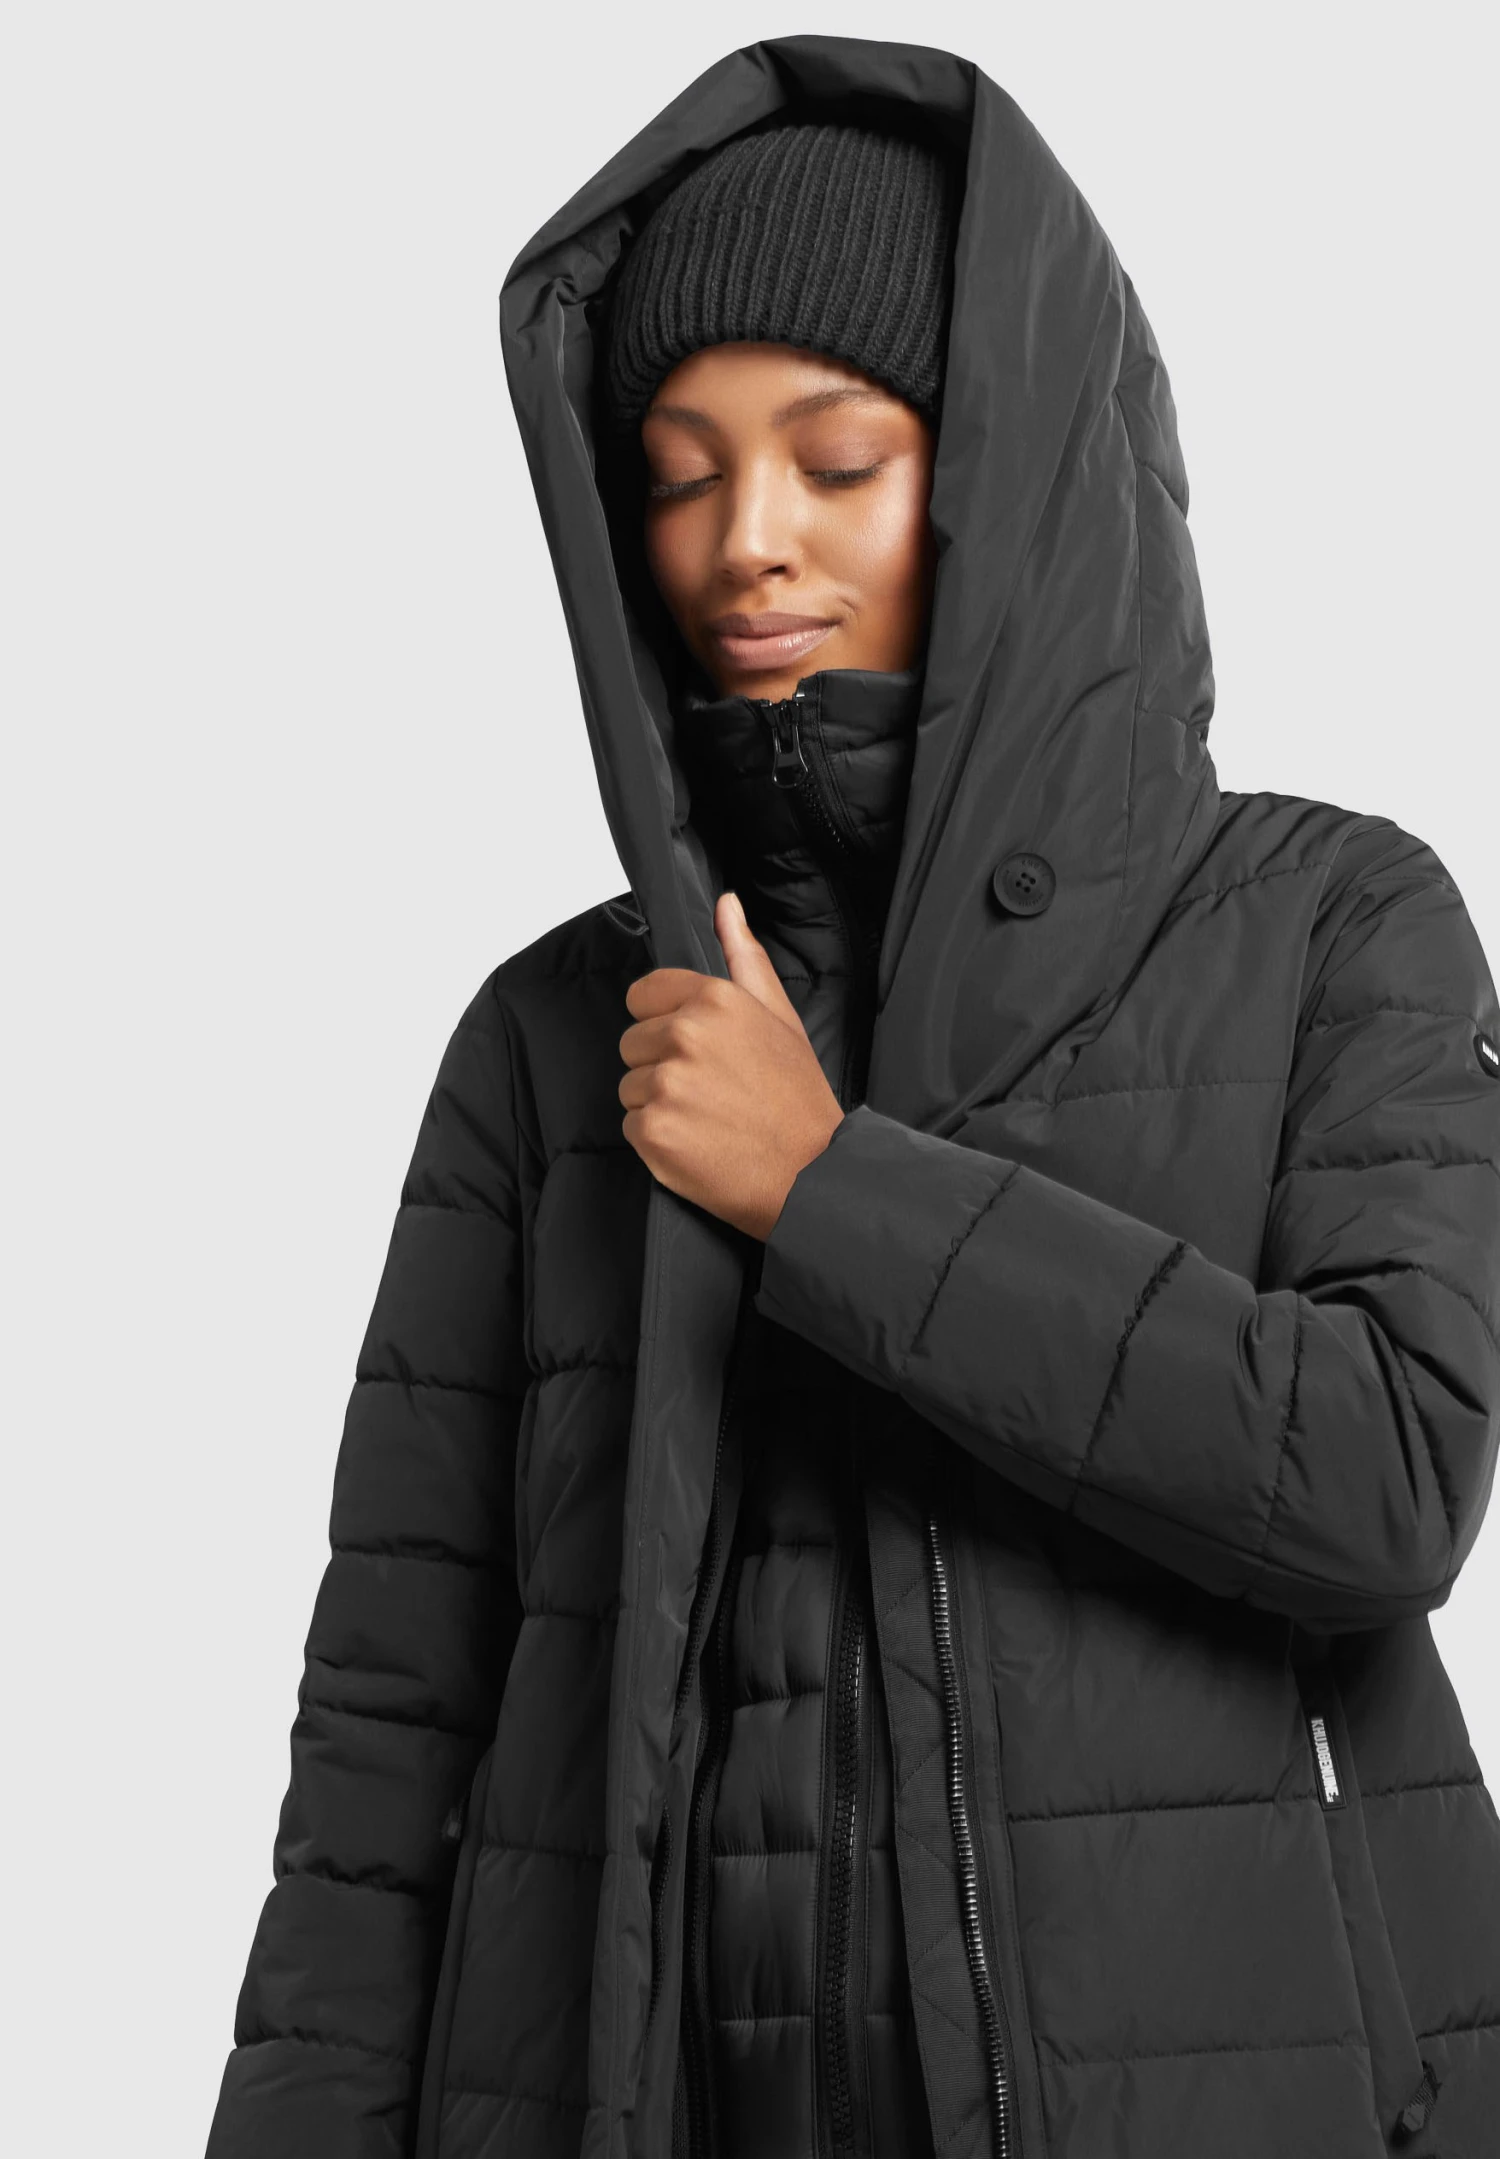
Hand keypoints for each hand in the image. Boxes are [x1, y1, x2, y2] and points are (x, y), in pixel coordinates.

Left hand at [618, 891, 845, 1239]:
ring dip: (659, 1104)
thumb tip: (726, 905)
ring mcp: (665, 1084)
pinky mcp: (652, 1131)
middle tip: (711, 1090)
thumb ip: (744, 956)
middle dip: (662, 1065)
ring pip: (630, 1086)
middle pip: (633, 1042)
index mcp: (714, 1000)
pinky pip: (632, 1125)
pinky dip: (657, 1140)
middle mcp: (684, 1036)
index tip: (694, 1048)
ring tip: (707, 1118)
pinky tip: (697, 1143)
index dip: (664, 1022)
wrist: (812, 1173)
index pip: (643, 995)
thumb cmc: (798, 1099)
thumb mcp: (779, 1016)